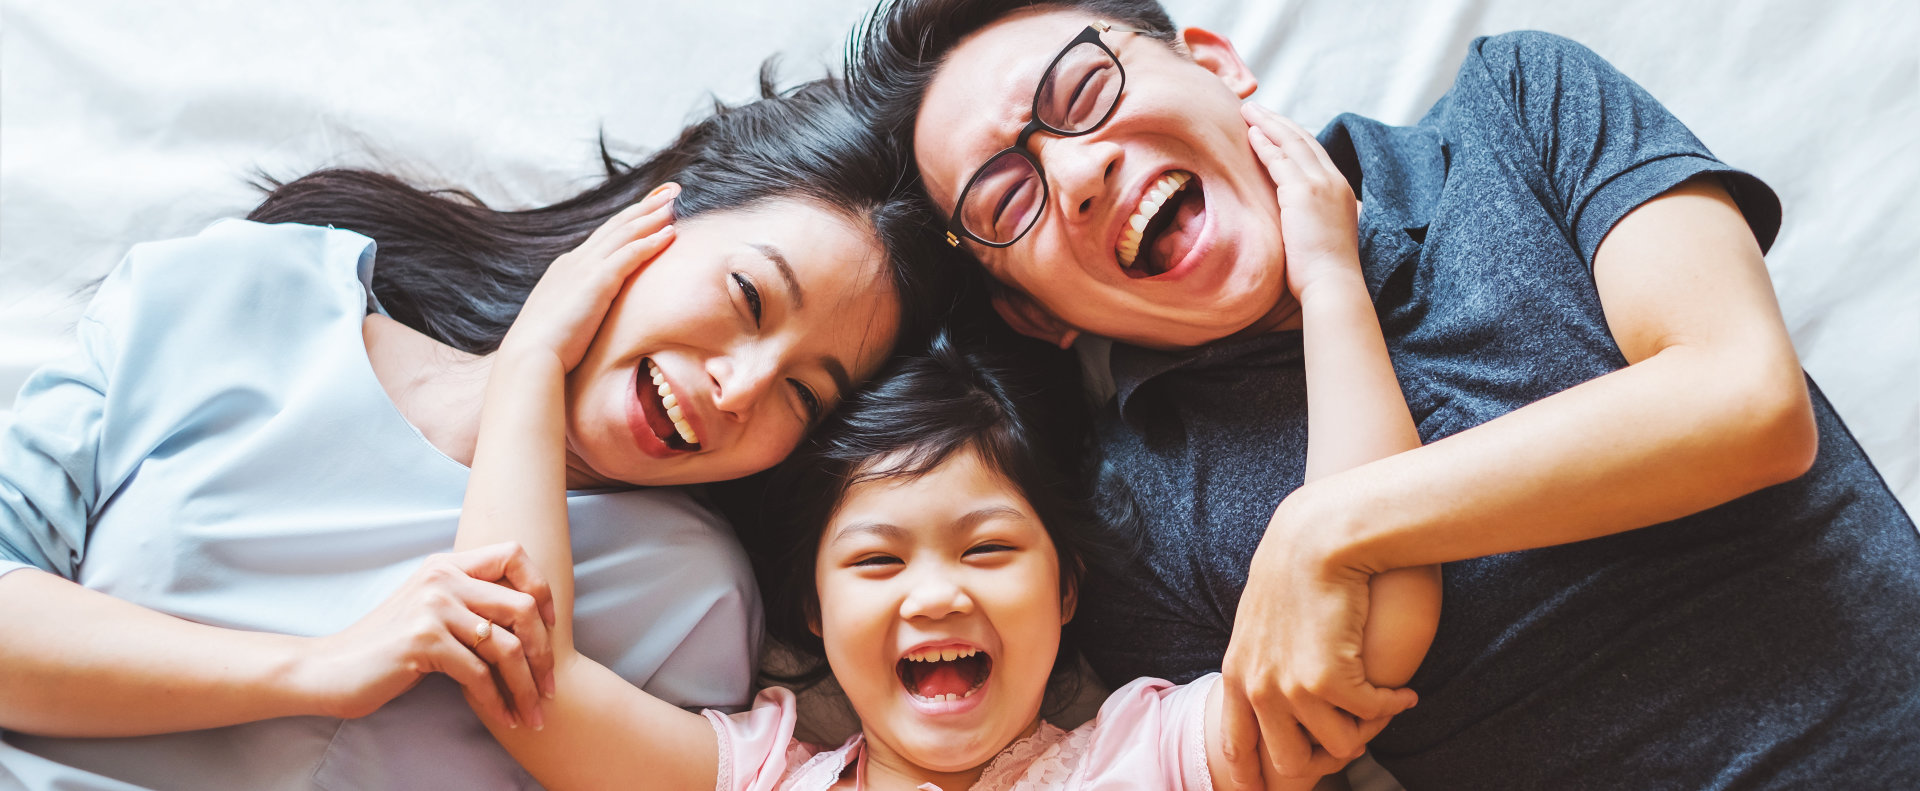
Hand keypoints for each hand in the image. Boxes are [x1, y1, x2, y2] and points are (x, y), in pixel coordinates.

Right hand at [296, 542, 556, 730]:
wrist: (330, 670)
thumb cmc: (388, 647)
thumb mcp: (431, 611)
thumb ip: (470, 603)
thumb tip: (531, 619)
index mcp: (447, 564)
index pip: (514, 554)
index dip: (542, 587)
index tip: (551, 625)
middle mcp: (443, 577)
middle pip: (523, 606)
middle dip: (544, 652)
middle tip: (550, 687)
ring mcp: (433, 607)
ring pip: (507, 646)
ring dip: (526, 687)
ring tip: (534, 714)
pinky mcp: (423, 640)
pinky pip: (478, 673)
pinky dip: (497, 701)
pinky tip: (504, 718)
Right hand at [499, 183, 678, 369]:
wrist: (529, 356)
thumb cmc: (545, 348)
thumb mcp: (562, 318)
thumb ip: (577, 307)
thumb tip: (590, 315)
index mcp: (567, 268)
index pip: (603, 237)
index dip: (628, 219)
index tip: (649, 207)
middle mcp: (575, 261)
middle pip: (617, 225)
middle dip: (645, 205)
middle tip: (671, 189)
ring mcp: (585, 268)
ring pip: (625, 233)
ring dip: (652, 215)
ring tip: (675, 201)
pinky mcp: (597, 281)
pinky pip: (630, 254)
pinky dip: (650, 241)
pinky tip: (670, 233)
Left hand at [1217, 491, 1416, 786]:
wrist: (1318, 537)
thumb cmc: (1297, 568)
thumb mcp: (1260, 618)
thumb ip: (1262, 657)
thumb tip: (1278, 689)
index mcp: (1237, 674)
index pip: (1237, 746)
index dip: (1255, 777)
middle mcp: (1258, 688)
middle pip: (1290, 762)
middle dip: (1326, 759)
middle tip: (1354, 740)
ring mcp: (1291, 688)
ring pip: (1338, 745)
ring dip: (1366, 730)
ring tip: (1383, 707)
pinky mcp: (1328, 680)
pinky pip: (1370, 715)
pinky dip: (1393, 706)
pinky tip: (1404, 693)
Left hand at [1241, 103, 1362, 302]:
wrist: (1332, 284)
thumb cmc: (1324, 271)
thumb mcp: (1324, 234)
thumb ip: (1314, 217)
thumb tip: (1299, 219)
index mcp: (1340, 189)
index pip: (1315, 152)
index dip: (1293, 136)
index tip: (1274, 126)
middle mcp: (1333, 181)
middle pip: (1304, 139)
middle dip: (1278, 121)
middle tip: (1256, 109)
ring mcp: (1320, 184)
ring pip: (1291, 143)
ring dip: (1267, 124)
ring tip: (1248, 111)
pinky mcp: (1303, 193)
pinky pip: (1280, 160)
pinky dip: (1264, 144)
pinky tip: (1250, 133)